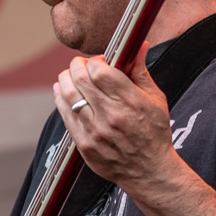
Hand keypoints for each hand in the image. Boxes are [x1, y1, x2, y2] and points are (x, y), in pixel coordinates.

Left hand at [52, 43, 175, 192]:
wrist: (149, 171)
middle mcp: (111, 115)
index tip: (99, 61)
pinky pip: (65, 114)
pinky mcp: (84, 144)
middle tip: (82, 66)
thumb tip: (139, 44)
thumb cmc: (155, 133)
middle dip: (77, 65)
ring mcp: (95, 131)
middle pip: (80, 79)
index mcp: (130, 101)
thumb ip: (141, 71)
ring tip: (71, 76)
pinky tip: (62, 91)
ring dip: (66, 79)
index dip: (95, 60)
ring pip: (68, 94)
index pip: (100, 70)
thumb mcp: (156, 100)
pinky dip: (60, 98)